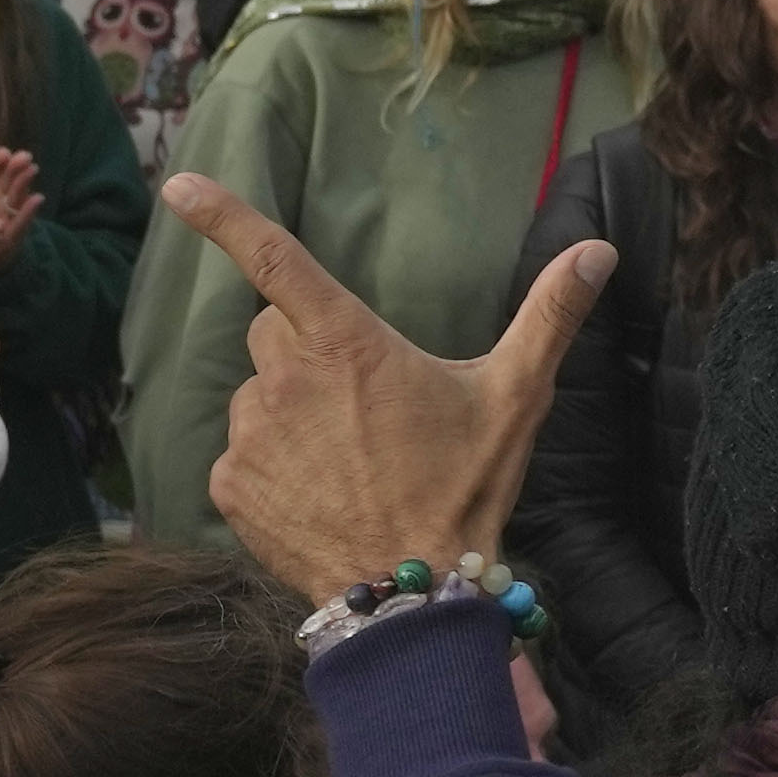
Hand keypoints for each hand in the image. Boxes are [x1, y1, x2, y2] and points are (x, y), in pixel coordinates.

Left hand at [159, 180, 611, 605]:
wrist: (408, 591)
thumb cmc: (463, 487)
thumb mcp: (516, 396)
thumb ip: (550, 315)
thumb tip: (599, 250)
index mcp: (347, 343)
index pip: (276, 260)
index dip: (224, 217)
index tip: (179, 185)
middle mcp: (287, 379)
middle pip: (274, 329)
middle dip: (306, 346)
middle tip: (362, 396)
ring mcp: (251, 434)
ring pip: (259, 394)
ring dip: (291, 410)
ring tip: (348, 458)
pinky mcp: (230, 483)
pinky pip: (243, 453)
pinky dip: (273, 465)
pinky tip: (321, 494)